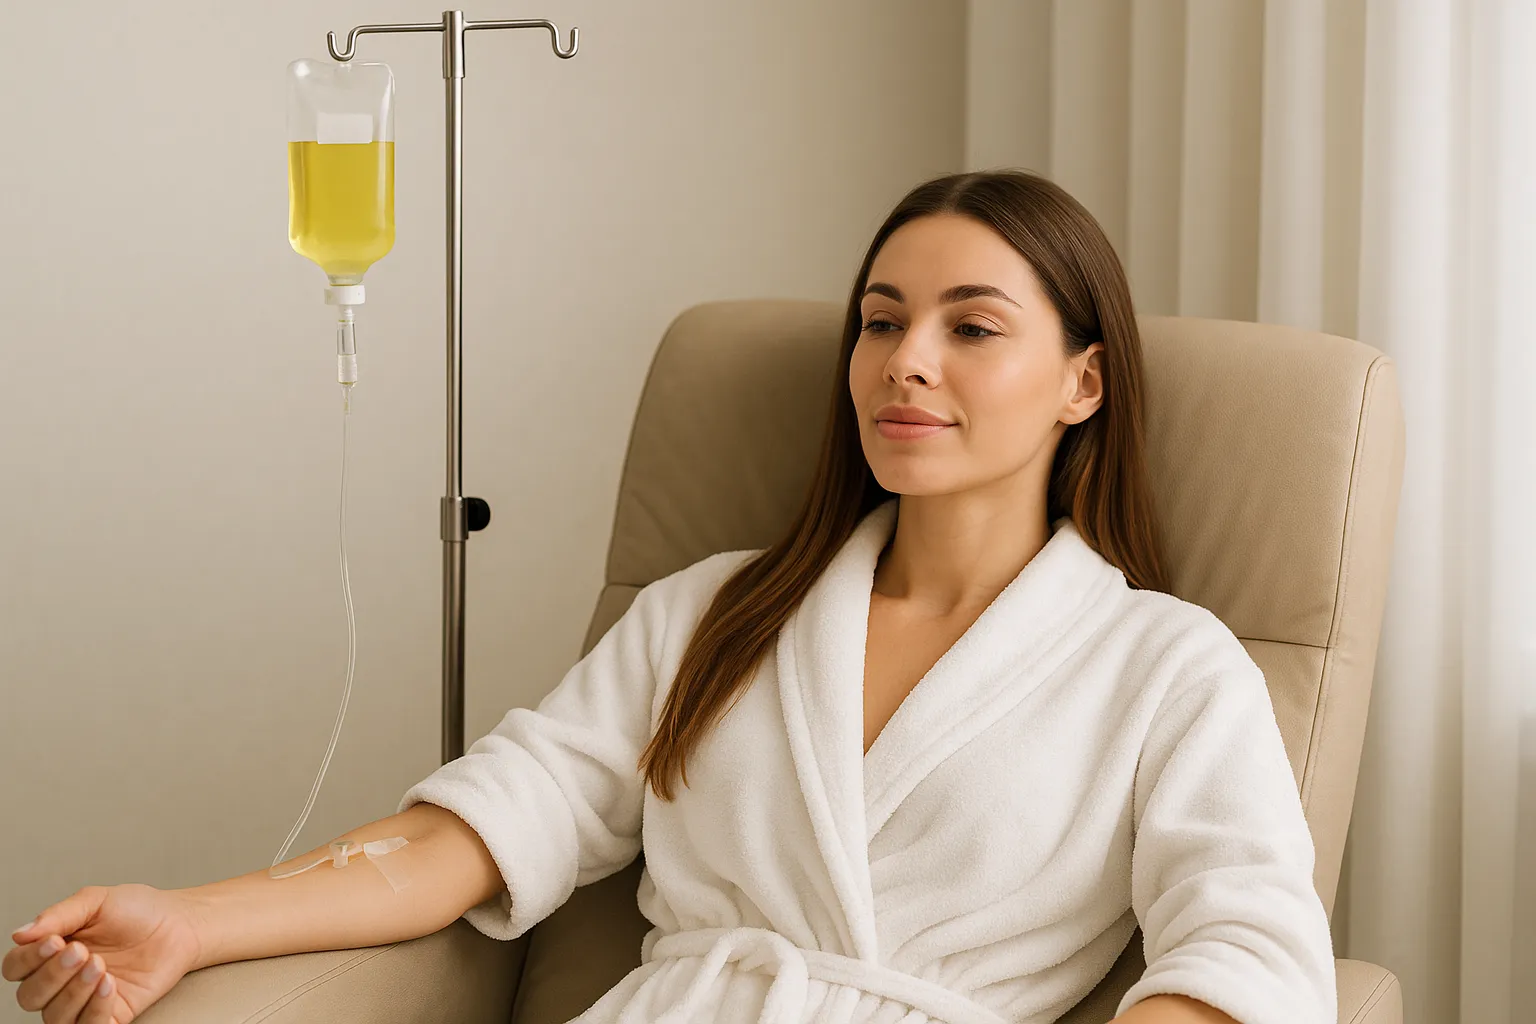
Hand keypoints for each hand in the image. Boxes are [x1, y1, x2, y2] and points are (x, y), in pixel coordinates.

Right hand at [4, 883, 204, 1023]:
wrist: (179, 924)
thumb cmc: (138, 911)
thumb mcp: (97, 902)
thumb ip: (59, 915)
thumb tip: (20, 933)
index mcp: (50, 952)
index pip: (15, 967)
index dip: (28, 959)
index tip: (55, 941)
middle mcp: (61, 980)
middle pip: (29, 996)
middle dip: (52, 976)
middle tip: (82, 952)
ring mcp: (83, 1000)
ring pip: (54, 1016)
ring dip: (74, 992)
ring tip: (100, 966)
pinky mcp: (110, 1015)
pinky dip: (95, 1011)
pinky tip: (110, 985)